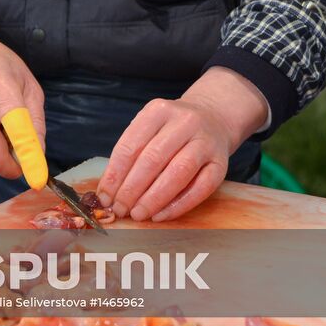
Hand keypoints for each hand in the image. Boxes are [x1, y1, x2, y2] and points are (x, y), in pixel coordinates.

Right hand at [0, 7, 45, 179]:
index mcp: (0, 89)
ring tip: (2, 123)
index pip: (15, 130)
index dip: (28, 157)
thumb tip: (38, 154)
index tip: (37, 178)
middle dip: (12, 168)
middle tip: (23, 159)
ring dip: (1, 151)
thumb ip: (36, 120)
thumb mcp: (28, 83)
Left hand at [96, 67, 267, 221]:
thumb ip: (132, 153)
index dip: (115, 174)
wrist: (213, 118)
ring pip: (178, 172)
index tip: (105, 197)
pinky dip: (178, 205)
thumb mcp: (150, 127)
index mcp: (159, 110)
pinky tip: (161, 215)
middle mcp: (185, 122)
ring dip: (154, 198)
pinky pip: (200, 188)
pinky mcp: (221, 163)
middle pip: (153, 158)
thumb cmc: (172, 129)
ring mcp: (205, 141)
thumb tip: (109, 191)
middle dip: (132, 189)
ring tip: (138, 214)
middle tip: (120, 209)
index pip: (131, 144)